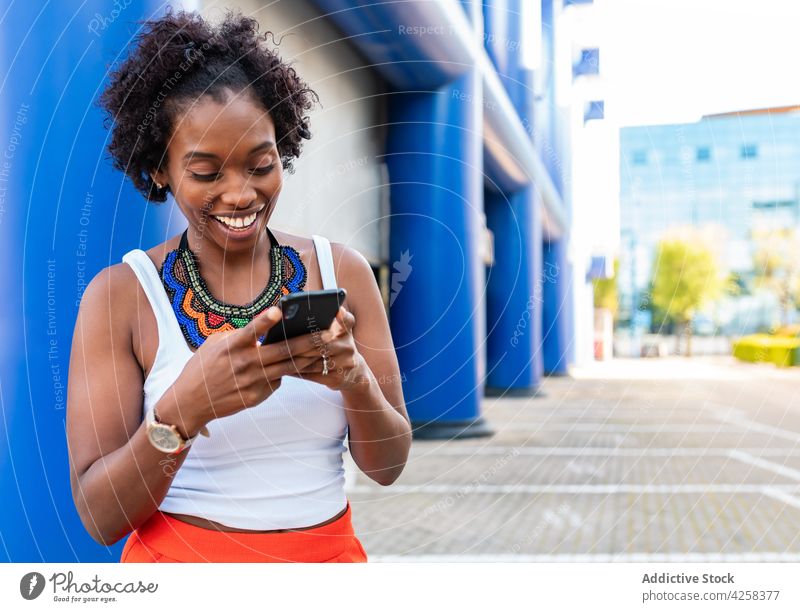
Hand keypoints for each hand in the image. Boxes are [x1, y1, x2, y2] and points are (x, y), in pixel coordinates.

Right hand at [167, 305, 324, 434]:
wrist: (190, 402)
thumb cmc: (202, 367)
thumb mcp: (215, 344)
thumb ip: (239, 335)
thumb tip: (265, 327)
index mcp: (232, 347)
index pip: (251, 331)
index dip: (265, 320)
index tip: (279, 310)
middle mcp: (244, 364)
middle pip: (283, 351)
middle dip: (309, 341)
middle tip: (329, 332)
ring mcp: (252, 382)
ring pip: (288, 367)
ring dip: (309, 357)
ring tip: (326, 347)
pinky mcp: (256, 396)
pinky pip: (277, 381)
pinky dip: (287, 372)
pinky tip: (302, 365)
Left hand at [275, 306, 370, 391]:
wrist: (354, 372)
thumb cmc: (336, 347)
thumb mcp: (337, 333)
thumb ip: (325, 323)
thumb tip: (296, 318)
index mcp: (346, 332)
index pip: (347, 321)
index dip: (343, 316)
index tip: (336, 311)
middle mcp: (348, 347)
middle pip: (321, 344)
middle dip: (300, 344)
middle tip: (281, 342)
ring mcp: (345, 364)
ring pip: (314, 362)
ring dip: (295, 359)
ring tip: (277, 357)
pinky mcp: (337, 379)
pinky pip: (313, 375)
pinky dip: (298, 372)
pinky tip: (285, 368)